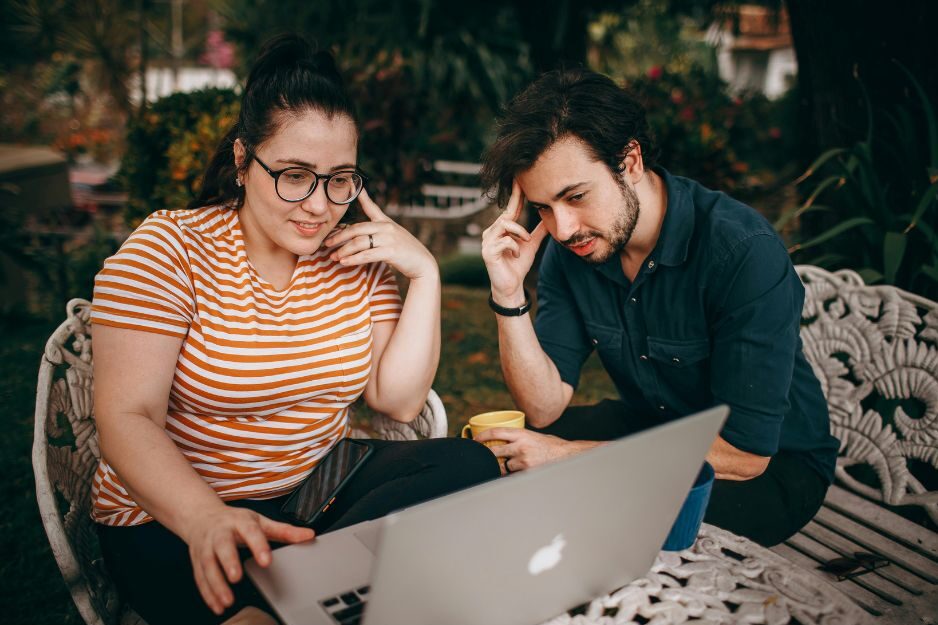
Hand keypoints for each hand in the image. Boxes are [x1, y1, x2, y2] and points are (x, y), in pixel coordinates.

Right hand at [184, 505, 314, 614]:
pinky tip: (217, 605)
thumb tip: (309, 535)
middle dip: (228, 561)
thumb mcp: (260, 521)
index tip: (266, 561)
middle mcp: (220, 533)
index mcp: (239, 521)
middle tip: (236, 577)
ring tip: (227, 600)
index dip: (258, 545)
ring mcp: (206, 547)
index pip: (250, 531)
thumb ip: (284, 530)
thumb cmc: (234, 520)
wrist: (201, 516)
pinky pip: (200, 578)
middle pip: (222, 546)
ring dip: (216, 584)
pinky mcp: (197, 560)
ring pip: (208, 565)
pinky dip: (207, 593)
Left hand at [323, 189, 437, 280]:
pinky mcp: (391, 251)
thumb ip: (379, 232)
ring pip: (359, 243)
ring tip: (334, 257)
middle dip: (340, 237)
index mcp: (386, 222)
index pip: (371, 206)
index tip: (352, 184)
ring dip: (344, 251)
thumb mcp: (394, 236)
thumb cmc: (406, 252)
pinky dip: (354, 259)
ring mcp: (389, 238)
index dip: (360, 195)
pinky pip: (367, 254)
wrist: (423, 263)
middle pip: (357, 229)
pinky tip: (344, 262)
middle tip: (327, 243)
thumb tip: (362, 234)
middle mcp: (387, 227)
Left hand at [473, 428, 598, 473]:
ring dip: (504, 468)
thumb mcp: (532, 436)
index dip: (482, 436)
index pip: (495, 432)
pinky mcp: (527, 472)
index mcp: (521, 433)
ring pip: (503, 466)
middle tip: (484, 458)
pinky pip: (513, 475)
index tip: (475, 440)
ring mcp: (523, 460)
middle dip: (487, 456)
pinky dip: (513, 475)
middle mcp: (520, 445)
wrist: (566, 455)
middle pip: (494, 451)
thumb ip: (518, 438)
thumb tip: (501, 441)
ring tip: (512, 467)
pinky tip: (519, 473)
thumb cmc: (550, 445)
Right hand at [480, 181, 548, 305]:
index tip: (519, 178)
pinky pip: (504, 241)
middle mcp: (491, 232)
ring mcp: (487, 242)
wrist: (511, 286)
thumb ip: (539, 231)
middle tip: (528, 233)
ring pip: (505, 225)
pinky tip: (516, 256)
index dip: (516, 194)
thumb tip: (551, 216)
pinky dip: (514, 247)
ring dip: (519, 234)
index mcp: (501, 229)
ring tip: (525, 244)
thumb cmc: (518, 264)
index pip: (510, 208)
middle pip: (507, 216)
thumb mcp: (532, 244)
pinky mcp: (487, 252)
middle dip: (519, 220)